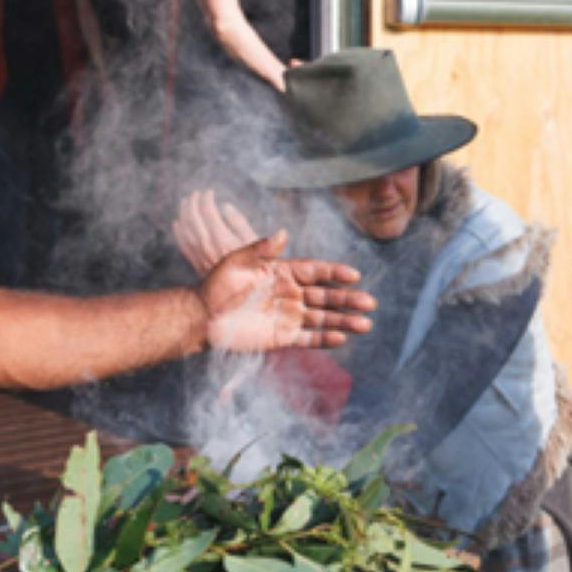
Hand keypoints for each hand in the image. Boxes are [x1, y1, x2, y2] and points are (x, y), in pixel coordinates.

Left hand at [172, 190, 259, 276]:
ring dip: (184, 214)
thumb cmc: (257, 264)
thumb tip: (225, 207)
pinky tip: (177, 223)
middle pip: (194, 219)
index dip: (206, 199)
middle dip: (193, 203)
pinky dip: (179, 232)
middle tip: (196, 193)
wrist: (246, 294)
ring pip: (186, 231)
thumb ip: (239, 223)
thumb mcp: (255, 242)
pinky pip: (184, 245)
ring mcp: (201, 257)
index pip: (208, 213)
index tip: (209, 192)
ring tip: (186, 202)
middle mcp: (209, 247)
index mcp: (224, 239)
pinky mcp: (198, 265)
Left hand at [199, 232, 375, 351]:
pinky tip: (341, 338)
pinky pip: (308, 338)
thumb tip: (283, 232)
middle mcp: (290, 294)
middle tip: (370, 303)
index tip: (354, 275)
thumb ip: (261, 249)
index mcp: (283, 272)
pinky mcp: (282, 337)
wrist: (202, 316)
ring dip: (343, 321)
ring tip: (365, 324)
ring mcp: (288, 316)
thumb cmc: (217, 285)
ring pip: (322, 318)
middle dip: (348, 299)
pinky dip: (324, 339)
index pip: (316, 271)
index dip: (335, 273)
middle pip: (326, 296)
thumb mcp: (237, 261)